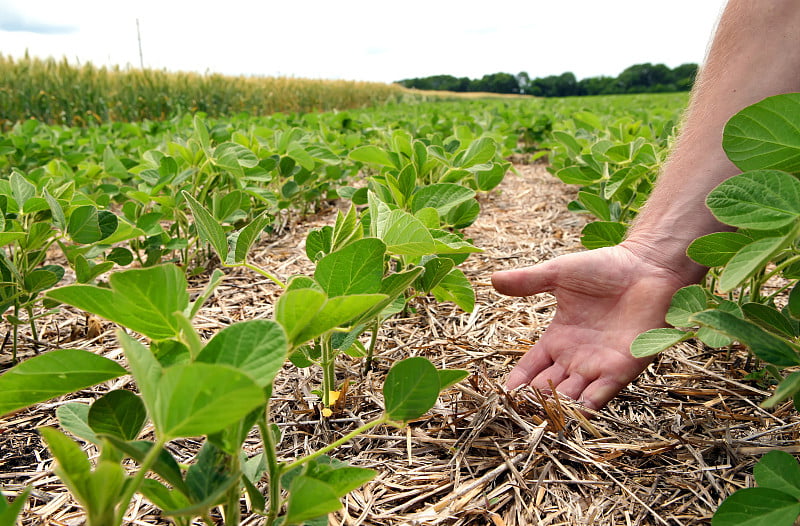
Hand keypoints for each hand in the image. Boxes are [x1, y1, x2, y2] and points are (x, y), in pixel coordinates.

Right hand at [491, 244, 690, 410]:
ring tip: (540, 418)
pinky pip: (602, 394)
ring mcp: (599, 365)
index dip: (517, 382)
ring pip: (571, 396)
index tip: (502, 395)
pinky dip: (588, 406)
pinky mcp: (623, 368)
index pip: (530, 368)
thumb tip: (492, 279)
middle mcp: (576, 357)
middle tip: (518, 413)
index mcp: (558, 338)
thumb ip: (527, 281)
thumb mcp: (559, 274)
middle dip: (534, 401)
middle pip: (548, 388)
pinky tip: (573, 414)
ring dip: (558, 408)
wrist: (647, 266)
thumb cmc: (605, 267)